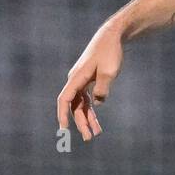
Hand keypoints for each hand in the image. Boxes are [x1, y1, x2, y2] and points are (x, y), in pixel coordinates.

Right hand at [56, 22, 123, 141]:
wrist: (112, 37)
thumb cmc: (110, 52)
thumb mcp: (109, 71)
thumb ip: (102, 88)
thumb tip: (97, 103)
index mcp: (77, 77)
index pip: (65, 99)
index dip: (62, 114)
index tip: (63, 129)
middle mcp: (75, 80)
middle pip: (74, 106)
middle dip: (81, 123)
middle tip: (89, 138)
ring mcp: (81, 81)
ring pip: (81, 105)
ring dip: (87, 119)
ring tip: (96, 134)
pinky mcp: (88, 81)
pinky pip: (86, 100)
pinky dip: (91, 110)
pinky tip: (97, 122)